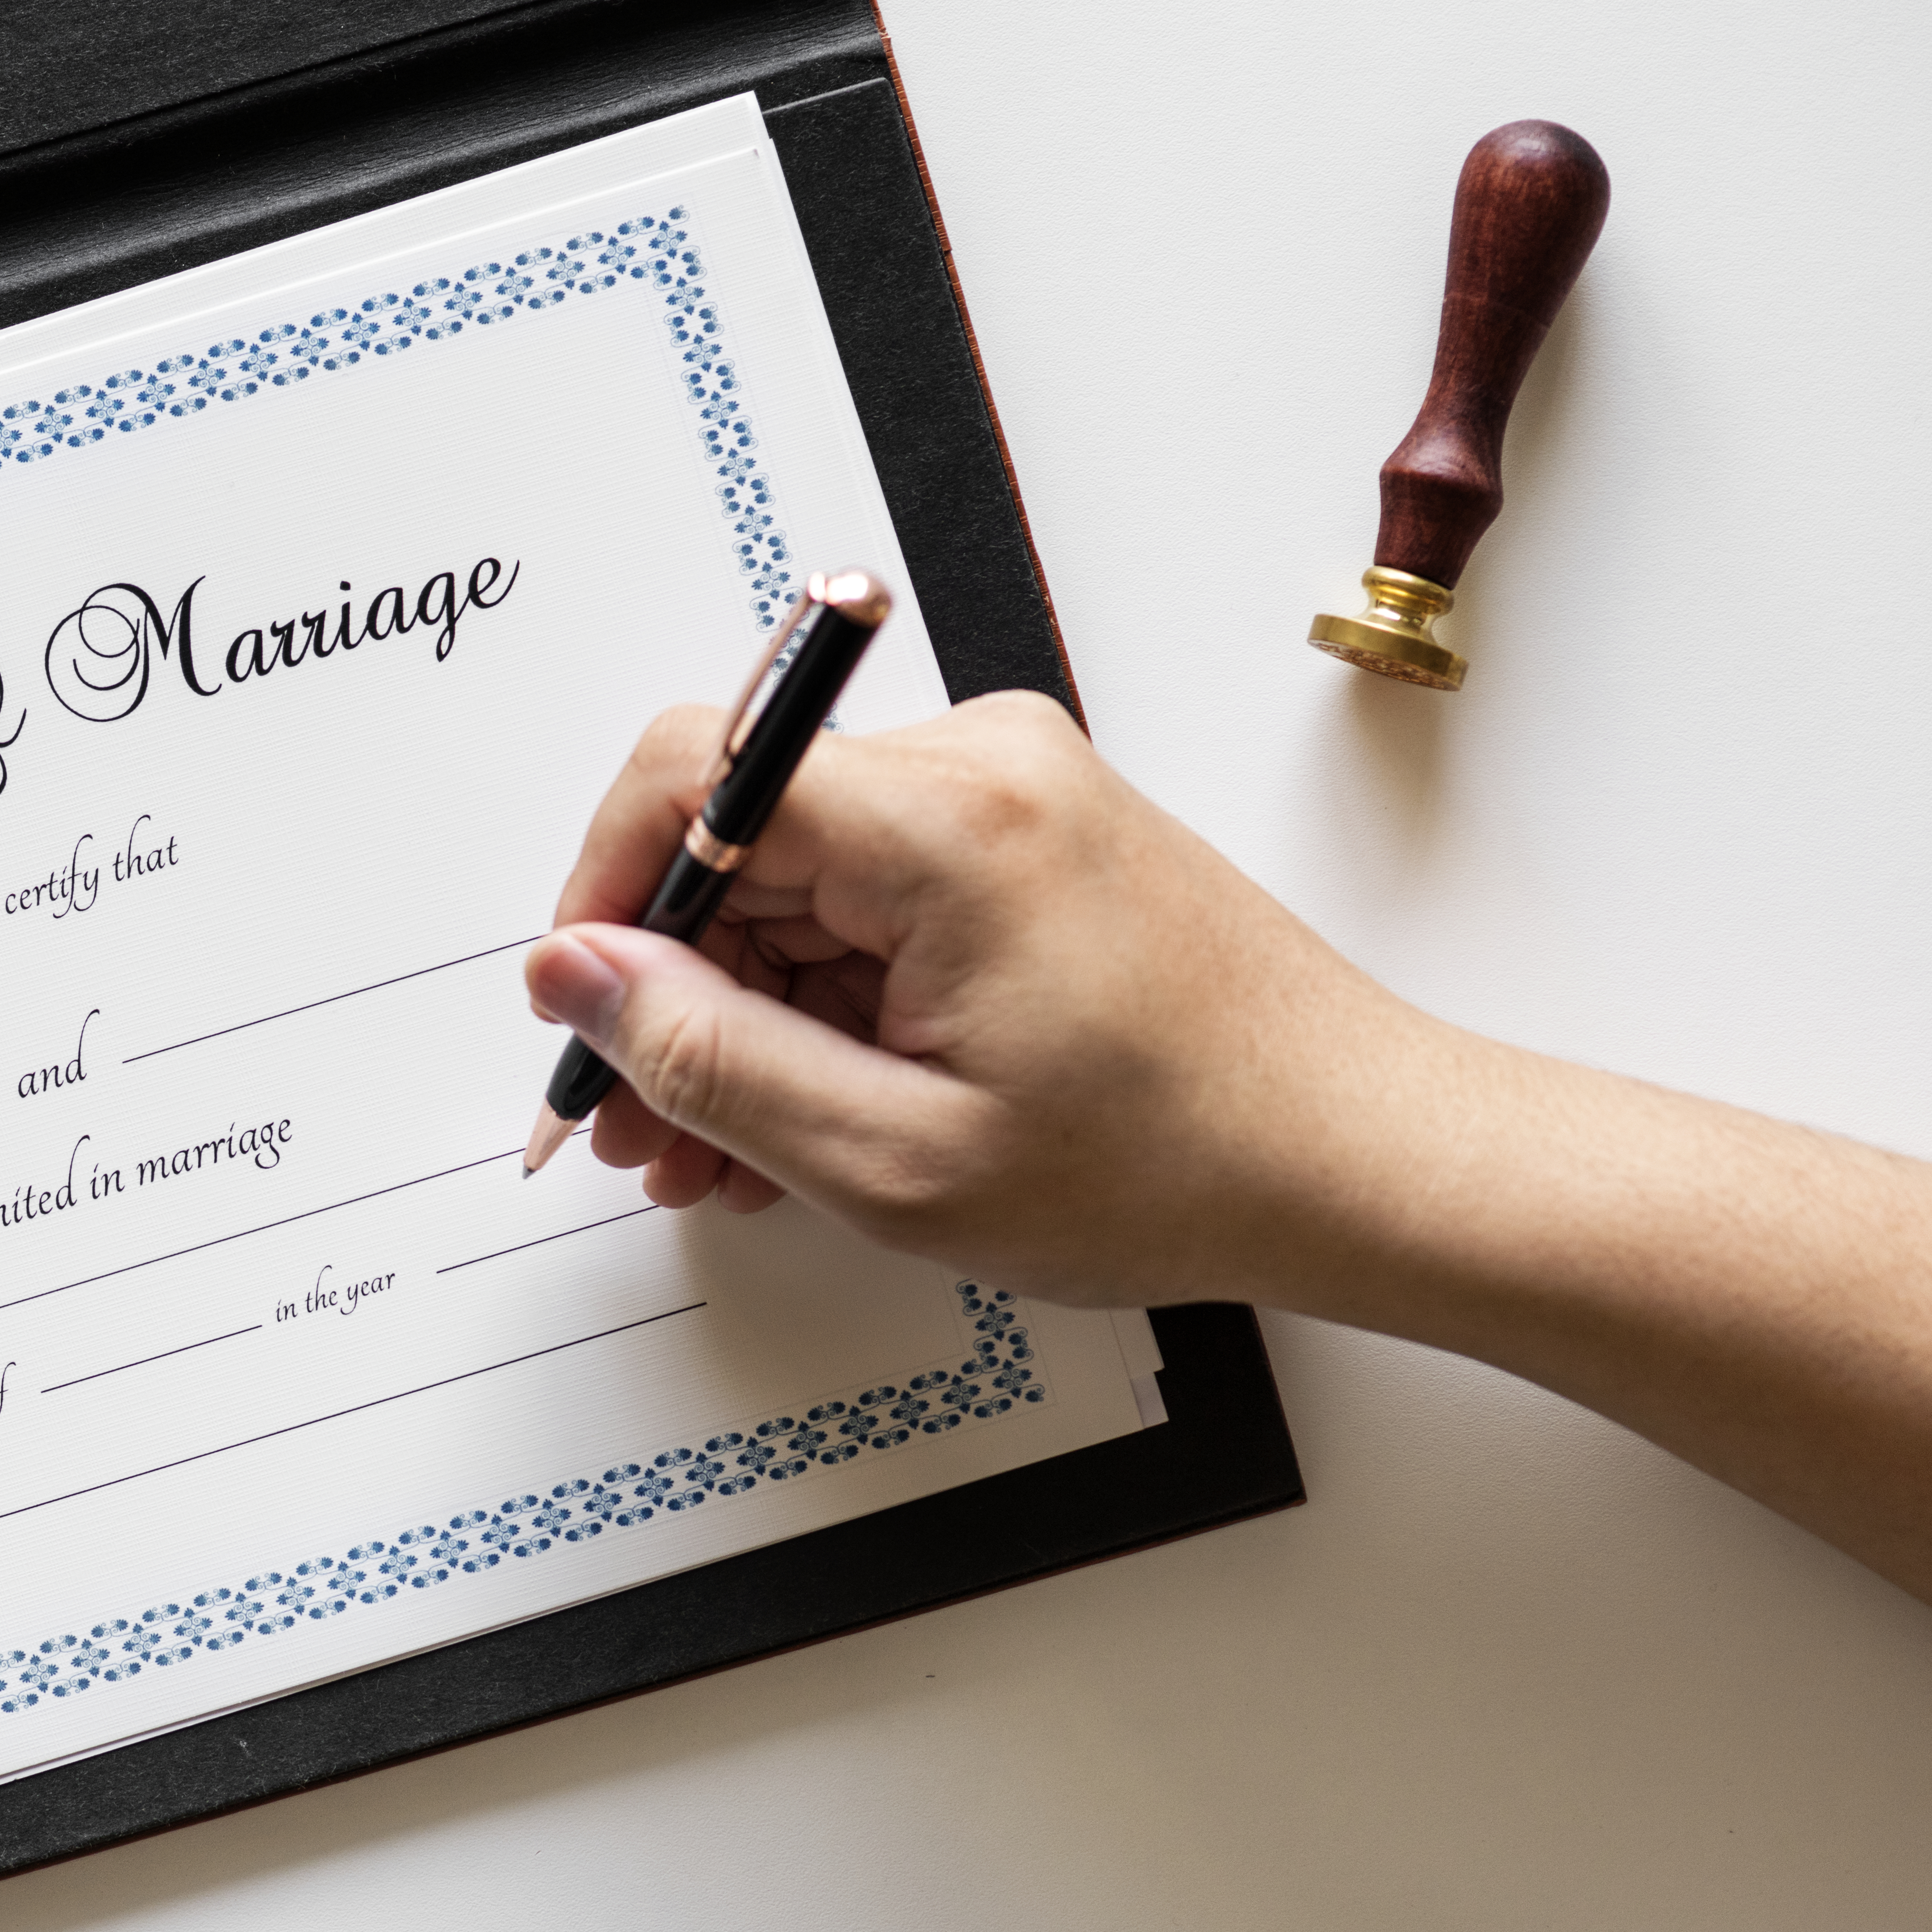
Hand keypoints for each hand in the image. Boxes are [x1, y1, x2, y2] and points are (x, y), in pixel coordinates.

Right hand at [523, 691, 1430, 1309]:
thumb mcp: (895, 1156)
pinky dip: (825, 1002)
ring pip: (800, 881)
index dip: (604, 893)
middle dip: (672, 991)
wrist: (1357, 1161)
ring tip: (725, 1154)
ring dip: (744, 1014)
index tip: (584, 1011)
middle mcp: (981, 766)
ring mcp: (1012, 798)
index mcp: (949, 817)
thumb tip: (574, 975)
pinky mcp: (1031, 842)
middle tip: (644, 1134)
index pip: (694, 772)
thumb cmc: (1173, 1165)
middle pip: (742, 837)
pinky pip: (874, 902)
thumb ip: (710, 1058)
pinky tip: (808, 1112)